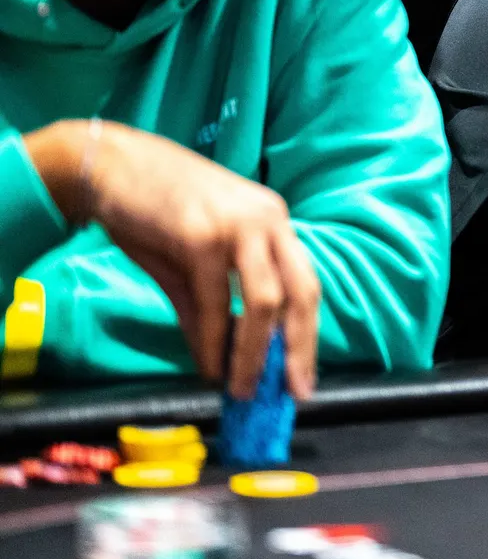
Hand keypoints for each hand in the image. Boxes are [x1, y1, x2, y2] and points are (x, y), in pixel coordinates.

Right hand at [27, 120, 320, 398]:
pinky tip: (208, 366)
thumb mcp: (194, 258)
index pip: (306, 282)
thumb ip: (212, 306)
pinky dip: (211, 341)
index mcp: (274, 221)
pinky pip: (216, 302)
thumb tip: (222, 360)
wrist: (109, 166)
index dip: (307, 332)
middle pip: (302, 292)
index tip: (302, 376)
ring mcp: (239, 225)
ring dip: (254, 354)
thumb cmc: (153, 211)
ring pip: (265, 302)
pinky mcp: (202, 236)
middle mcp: (268, 220)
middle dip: (300, 348)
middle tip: (293, 393)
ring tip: (242, 389)